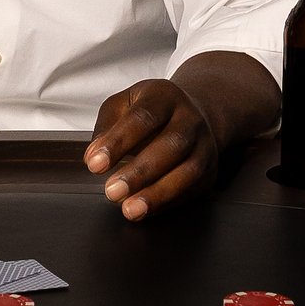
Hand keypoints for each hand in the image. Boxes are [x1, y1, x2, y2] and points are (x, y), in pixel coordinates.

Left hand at [85, 79, 214, 220]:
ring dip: (158, 193)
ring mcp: (205, 145)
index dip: (118, 141)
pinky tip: (146, 209)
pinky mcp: (210, 170)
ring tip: (130, 209)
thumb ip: (106, 128)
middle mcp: (190, 118)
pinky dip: (169, 202)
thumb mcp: (122, 106)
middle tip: (112, 191)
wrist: (191, 116)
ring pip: (189, 171)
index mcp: (164, 96)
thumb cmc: (149, 113)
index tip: (94, 164)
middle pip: (171, 144)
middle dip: (140, 172)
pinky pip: (192, 189)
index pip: (143, 117)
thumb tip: (94, 157)